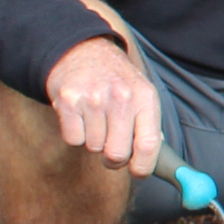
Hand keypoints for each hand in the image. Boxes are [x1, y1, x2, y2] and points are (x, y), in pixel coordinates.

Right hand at [44, 33, 161, 174]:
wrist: (82, 50)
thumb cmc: (116, 80)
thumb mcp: (142, 94)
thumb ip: (150, 126)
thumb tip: (155, 161)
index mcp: (145, 98)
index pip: (149, 145)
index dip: (143, 167)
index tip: (137, 172)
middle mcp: (121, 97)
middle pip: (117, 154)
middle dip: (114, 159)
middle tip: (112, 147)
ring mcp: (93, 99)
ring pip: (94, 148)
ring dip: (94, 141)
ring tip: (96, 119)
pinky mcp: (68, 102)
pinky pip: (73, 140)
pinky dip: (76, 135)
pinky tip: (81, 116)